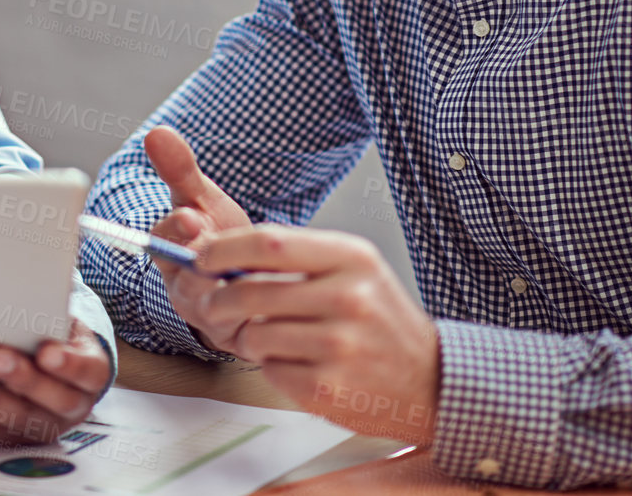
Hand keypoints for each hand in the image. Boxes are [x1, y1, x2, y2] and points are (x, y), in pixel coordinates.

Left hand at [0, 318, 111, 445]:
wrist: (45, 369)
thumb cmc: (50, 335)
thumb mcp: (62, 323)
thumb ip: (53, 314)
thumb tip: (32, 287)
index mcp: (90, 374)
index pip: (88, 372)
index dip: (70, 365)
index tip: (46, 351)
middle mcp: (70, 405)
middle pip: (52, 400)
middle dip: (21, 378)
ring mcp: (39, 424)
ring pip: (16, 417)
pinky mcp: (9, 434)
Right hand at [143, 125, 252, 351]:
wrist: (246, 278)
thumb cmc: (219, 235)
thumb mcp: (202, 200)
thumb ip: (181, 170)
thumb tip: (156, 132)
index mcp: (169, 258)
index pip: (160, 245)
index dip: (172, 232)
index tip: (190, 216)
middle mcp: (186, 293)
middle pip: (190, 284)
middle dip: (208, 266)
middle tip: (226, 248)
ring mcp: (215, 320)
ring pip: (224, 311)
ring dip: (246, 290)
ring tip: (268, 271)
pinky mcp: (244, 340)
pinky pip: (255, 333)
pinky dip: (273, 314)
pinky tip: (291, 293)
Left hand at [193, 225, 438, 443]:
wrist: (429, 379)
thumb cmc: (381, 319)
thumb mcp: (352, 269)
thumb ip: (295, 257)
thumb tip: (222, 255)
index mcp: (351, 258)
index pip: (269, 242)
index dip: (224, 249)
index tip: (202, 256)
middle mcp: (348, 298)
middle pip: (250, 290)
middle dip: (219, 298)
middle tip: (214, 302)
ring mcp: (338, 346)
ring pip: (254, 335)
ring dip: (247, 337)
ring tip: (269, 337)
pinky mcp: (327, 388)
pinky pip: (269, 371)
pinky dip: (272, 367)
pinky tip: (297, 362)